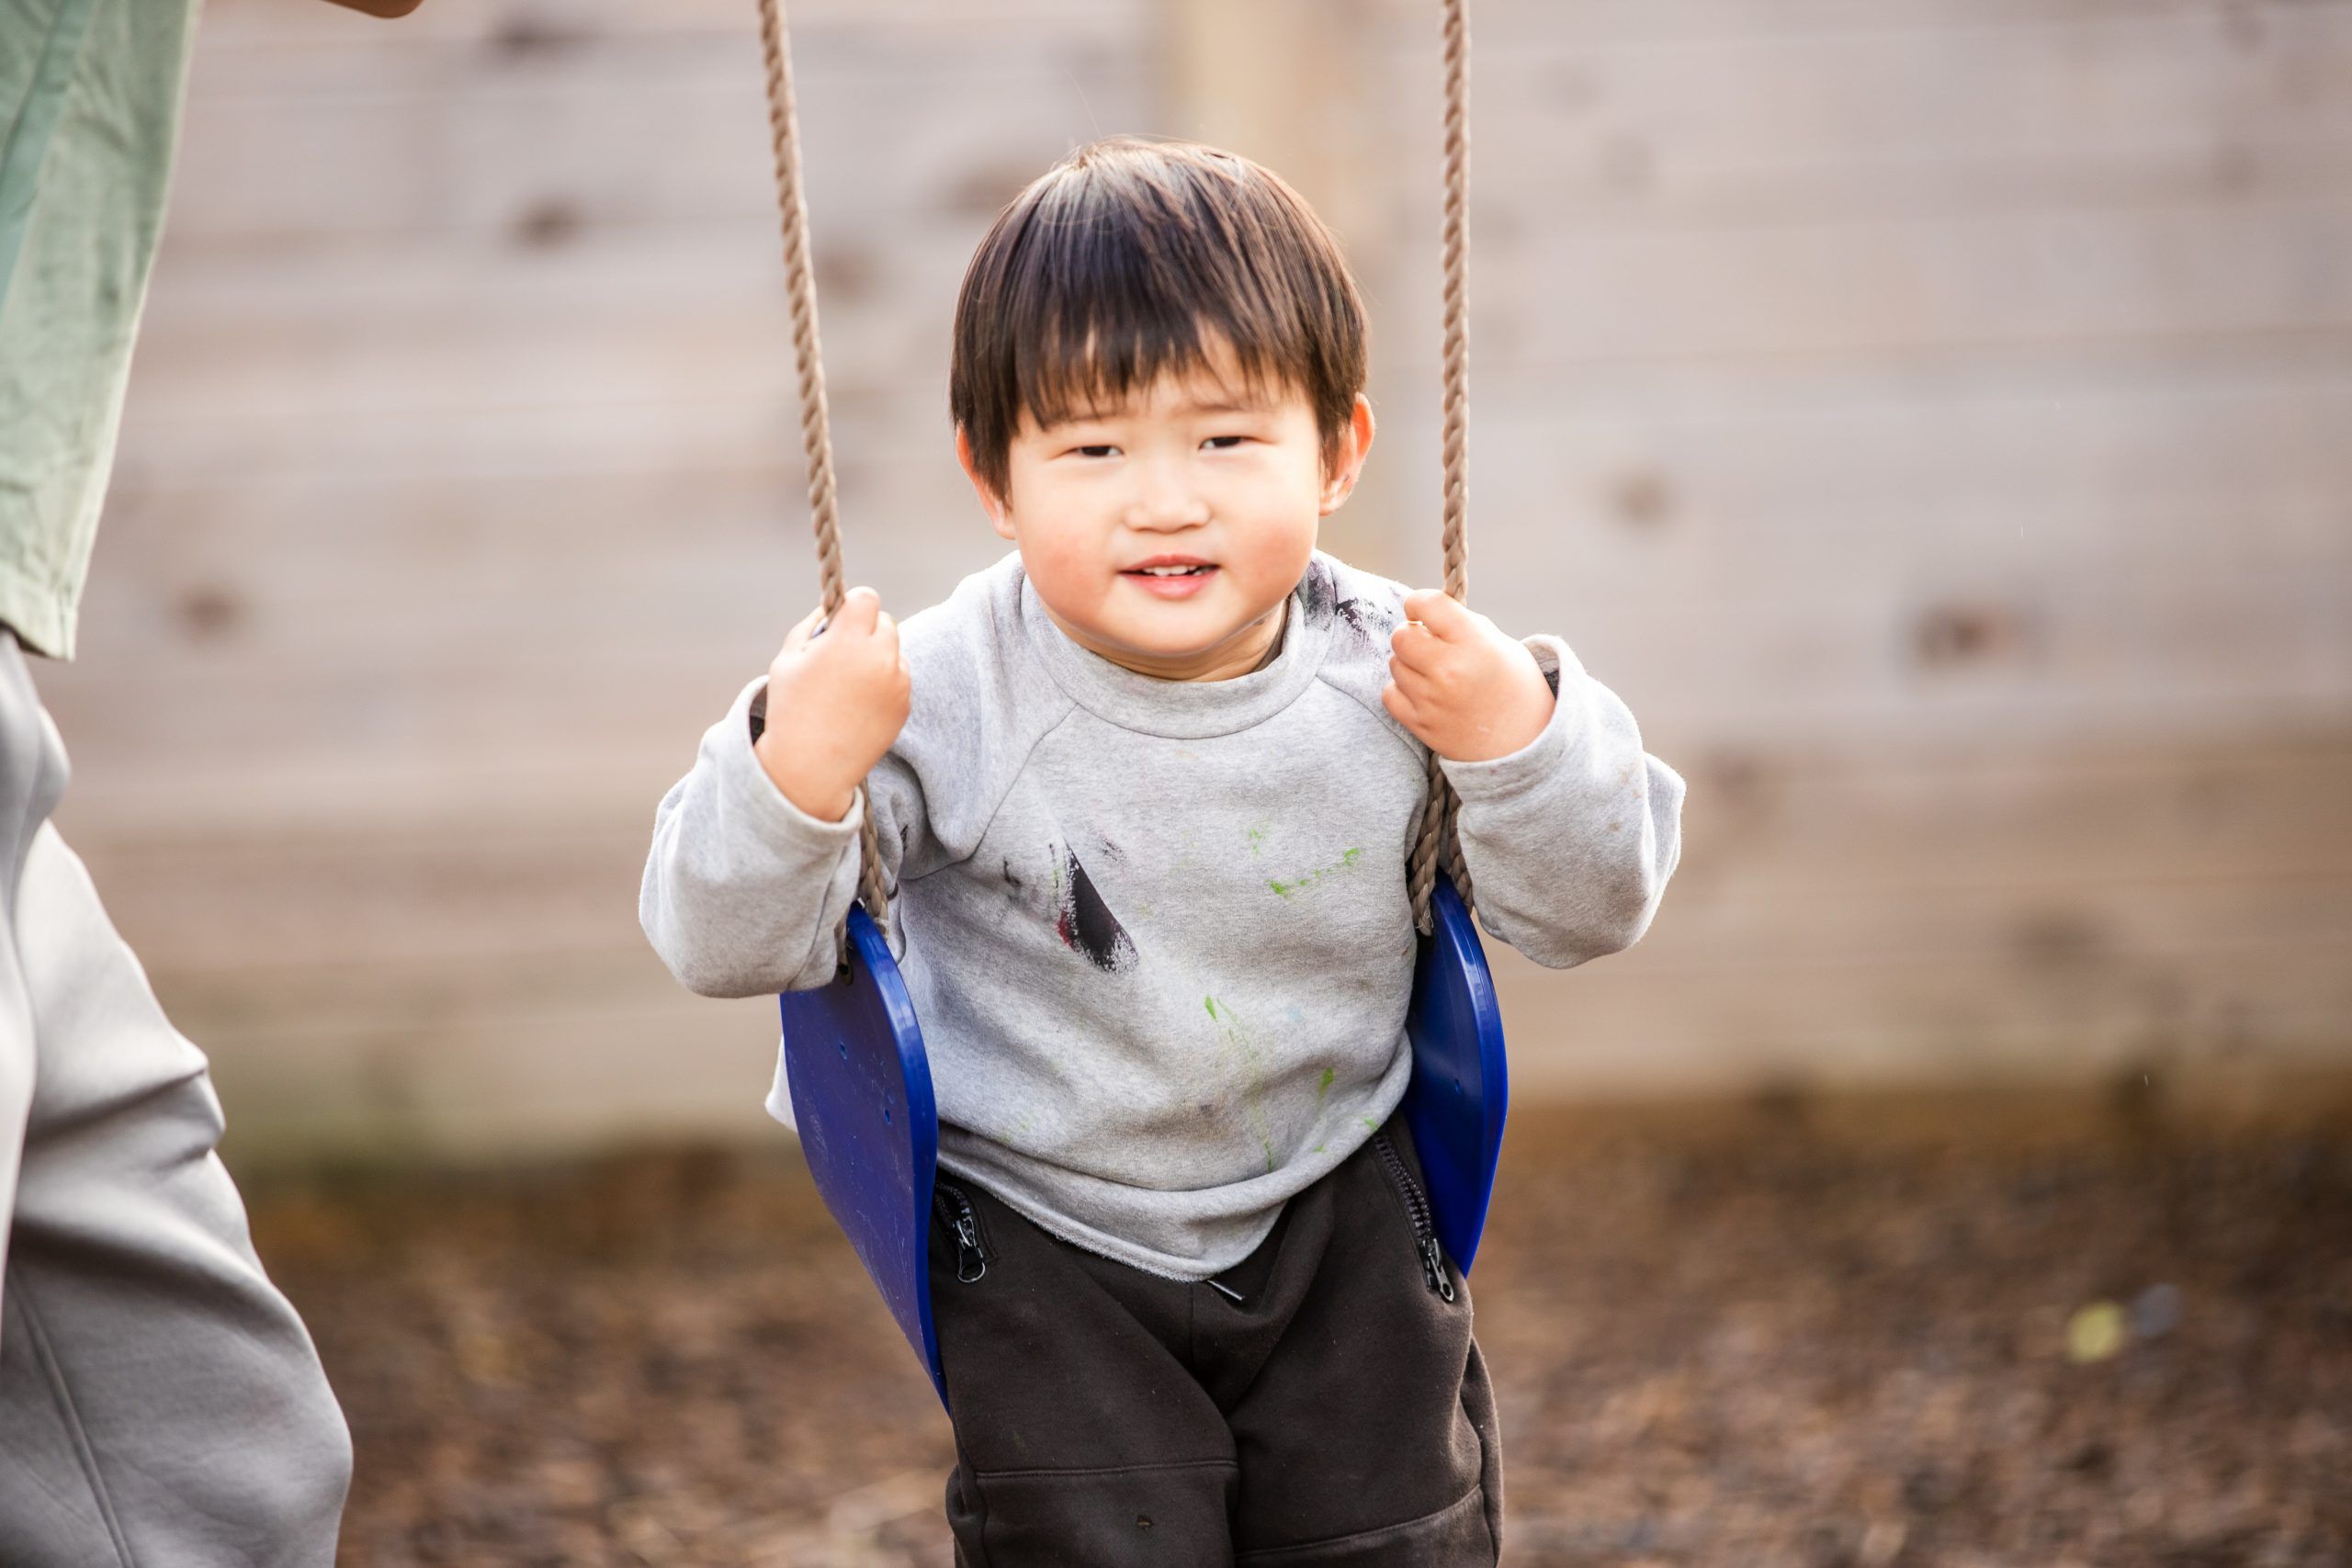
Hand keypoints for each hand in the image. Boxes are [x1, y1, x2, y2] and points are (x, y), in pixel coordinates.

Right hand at [754, 587, 910, 820]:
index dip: (853, 606)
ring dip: (878, 657)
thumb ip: (811, 625)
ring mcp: (897, 682)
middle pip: (885, 622)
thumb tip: (830, 607)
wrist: (812, 767)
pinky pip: (899, 678)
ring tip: (848, 686)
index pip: (866, 598)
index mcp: (847, 641)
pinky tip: (859, 705)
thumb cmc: (791, 709)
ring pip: (894, 651)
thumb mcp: (787, 659)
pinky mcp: (905, 704)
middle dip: (866, 630)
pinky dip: (885, 683)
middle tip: (842, 652)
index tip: (841, 619)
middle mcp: (879, 658)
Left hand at [1381, 590, 1554, 761]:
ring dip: (1410, 664)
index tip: (1423, 612)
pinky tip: (1424, 692)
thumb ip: (1461, 623)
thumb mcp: (1500, 643)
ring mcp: (1432, 700)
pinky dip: (1402, 690)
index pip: (1425, 604)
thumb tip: (1423, 611)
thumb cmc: (1514, 685)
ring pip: (1395, 664)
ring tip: (1435, 672)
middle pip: (1401, 636)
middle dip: (1412, 634)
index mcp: (1474, 643)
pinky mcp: (1421, 725)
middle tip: (1428, 643)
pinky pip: (1390, 693)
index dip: (1419, 603)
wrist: (1526, 741)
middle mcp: (1450, 670)